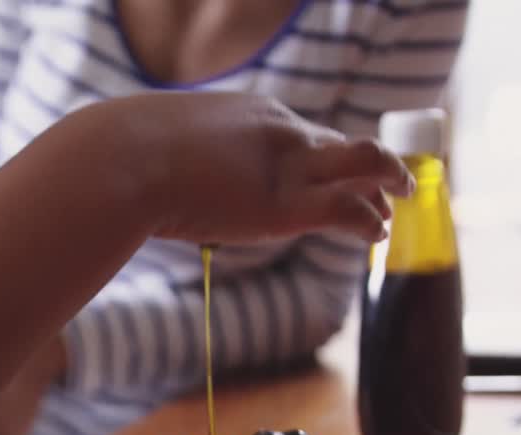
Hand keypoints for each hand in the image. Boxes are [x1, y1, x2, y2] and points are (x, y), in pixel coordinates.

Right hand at [59, 91, 414, 245]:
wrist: (122, 160)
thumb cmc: (120, 155)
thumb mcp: (150, 145)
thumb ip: (163, 158)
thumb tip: (131, 177)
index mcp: (247, 114)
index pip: (295, 132)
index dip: (315, 153)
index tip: (320, 169)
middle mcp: (277, 131)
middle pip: (335, 143)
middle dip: (363, 164)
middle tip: (384, 182)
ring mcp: (287, 166)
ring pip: (364, 163)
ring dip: (388, 180)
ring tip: (401, 199)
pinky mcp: (290, 205)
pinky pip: (350, 209)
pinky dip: (369, 220)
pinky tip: (375, 234)